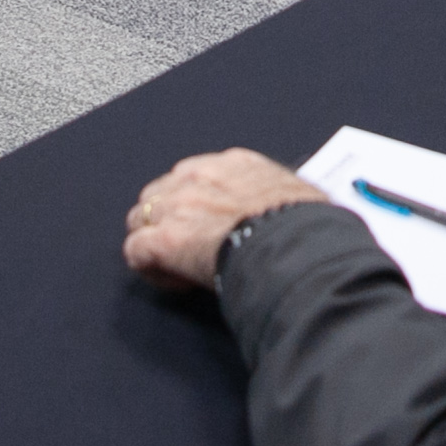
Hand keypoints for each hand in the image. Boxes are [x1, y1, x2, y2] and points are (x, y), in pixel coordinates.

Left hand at [124, 149, 327, 289]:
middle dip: (168, 216)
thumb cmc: (309, 228)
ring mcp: (179, 206)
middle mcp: (200, 176)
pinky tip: (173, 281)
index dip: (198, 202)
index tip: (211, 223)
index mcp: (236, 164)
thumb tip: (300, 211)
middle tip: (188, 244)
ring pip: (142, 217)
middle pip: (162, 191)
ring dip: (153, 238)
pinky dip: (150, 268)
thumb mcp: (302, 197)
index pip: (196, 174)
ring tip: (174, 264)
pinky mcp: (165, 240)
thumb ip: (285, 197)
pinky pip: (136, 252)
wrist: (295, 247)